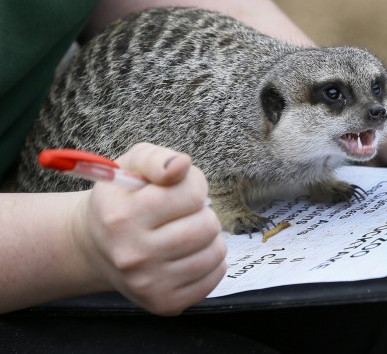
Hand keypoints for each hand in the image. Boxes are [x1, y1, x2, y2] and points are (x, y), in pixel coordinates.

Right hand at [72, 143, 226, 314]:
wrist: (95, 247)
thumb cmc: (121, 200)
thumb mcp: (131, 165)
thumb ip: (157, 159)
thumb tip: (181, 166)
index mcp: (121, 216)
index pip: (191, 194)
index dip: (193, 186)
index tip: (180, 190)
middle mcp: (132, 254)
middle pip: (206, 226)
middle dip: (203, 213)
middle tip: (184, 215)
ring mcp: (148, 283)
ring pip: (214, 252)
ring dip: (209, 237)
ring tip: (188, 233)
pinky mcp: (164, 303)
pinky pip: (214, 277)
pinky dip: (211, 261)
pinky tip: (190, 254)